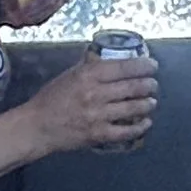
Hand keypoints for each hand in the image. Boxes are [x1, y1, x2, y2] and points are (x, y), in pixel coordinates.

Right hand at [24, 48, 157, 156]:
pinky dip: (140, 126)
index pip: (124, 67)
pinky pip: (126, 131)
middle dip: (149, 85)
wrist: (37, 126)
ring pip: (134, 108)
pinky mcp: (99, 134)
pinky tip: (146, 122)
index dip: (143, 66)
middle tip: (153, 85)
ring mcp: (98, 115)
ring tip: (151, 102)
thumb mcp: (70, 74)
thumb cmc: (52, 98)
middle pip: (133, 87)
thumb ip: (90, 66)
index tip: (153, 66)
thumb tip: (107, 56)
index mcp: (88, 75)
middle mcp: (95, 93)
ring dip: (147, 104)